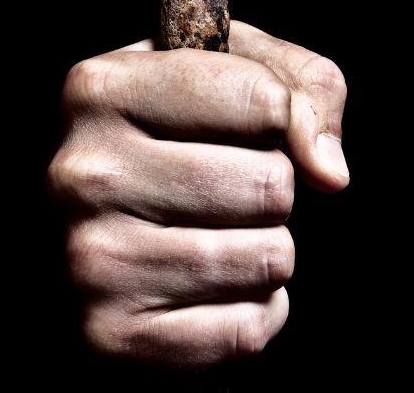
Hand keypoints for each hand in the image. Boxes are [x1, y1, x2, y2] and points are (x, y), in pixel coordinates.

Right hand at [48, 21, 347, 366]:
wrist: (99, 245)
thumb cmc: (182, 145)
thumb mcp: (239, 77)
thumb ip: (304, 87)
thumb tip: (329, 173)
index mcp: (103, 89)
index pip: (263, 98)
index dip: (285, 120)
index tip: (254, 131)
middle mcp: (84, 174)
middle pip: (271, 184)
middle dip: (276, 193)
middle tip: (225, 196)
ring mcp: (91, 259)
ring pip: (268, 259)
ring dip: (267, 255)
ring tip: (217, 241)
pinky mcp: (113, 336)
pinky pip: (246, 329)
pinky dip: (252, 315)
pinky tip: (210, 294)